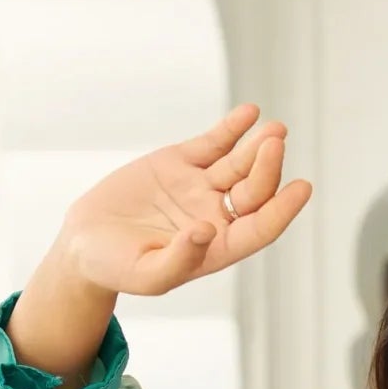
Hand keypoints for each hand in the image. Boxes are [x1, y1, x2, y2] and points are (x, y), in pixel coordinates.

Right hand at [57, 102, 312, 298]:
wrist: (86, 242)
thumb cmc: (118, 268)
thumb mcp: (147, 275)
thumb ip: (179, 259)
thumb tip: (208, 229)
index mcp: (217, 248)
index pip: (260, 228)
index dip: (282, 209)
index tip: (302, 187)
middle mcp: (216, 217)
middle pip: (254, 191)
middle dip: (267, 168)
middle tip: (275, 143)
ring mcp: (200, 187)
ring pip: (238, 164)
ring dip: (258, 146)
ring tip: (275, 129)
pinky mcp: (179, 162)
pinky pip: (212, 143)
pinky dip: (231, 128)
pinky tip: (249, 113)